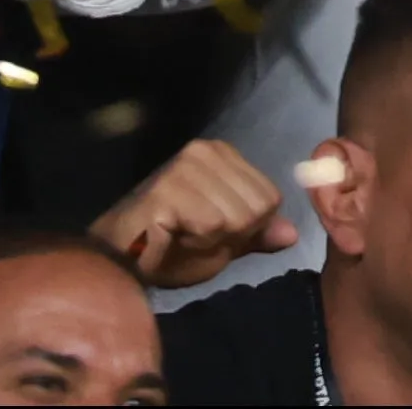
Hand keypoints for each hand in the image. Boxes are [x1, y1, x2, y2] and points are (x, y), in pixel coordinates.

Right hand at [88, 136, 294, 294]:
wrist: (120, 259)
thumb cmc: (170, 248)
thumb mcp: (225, 242)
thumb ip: (257, 234)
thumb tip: (292, 234)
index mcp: (223, 155)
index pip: (270, 199)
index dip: (246, 229)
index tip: (211, 233)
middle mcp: (205, 152)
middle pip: (257, 208)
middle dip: (230, 235)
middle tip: (191, 236)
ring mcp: (185, 168)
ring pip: (235, 218)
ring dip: (211, 241)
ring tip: (180, 236)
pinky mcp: (168, 190)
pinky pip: (211, 225)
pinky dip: (196, 243)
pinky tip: (170, 239)